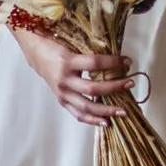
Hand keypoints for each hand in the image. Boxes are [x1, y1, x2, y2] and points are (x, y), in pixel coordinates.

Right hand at [16, 26, 133, 127]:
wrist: (35, 52)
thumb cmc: (55, 45)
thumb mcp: (71, 43)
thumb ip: (89, 51)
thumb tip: (115, 56)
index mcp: (67, 61)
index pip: (95, 63)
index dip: (113, 62)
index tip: (128, 61)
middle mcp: (64, 80)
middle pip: (93, 88)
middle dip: (115, 87)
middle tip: (130, 83)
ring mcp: (62, 93)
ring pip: (87, 106)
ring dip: (107, 110)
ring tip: (123, 111)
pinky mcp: (61, 101)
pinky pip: (78, 114)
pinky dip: (92, 119)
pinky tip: (106, 122)